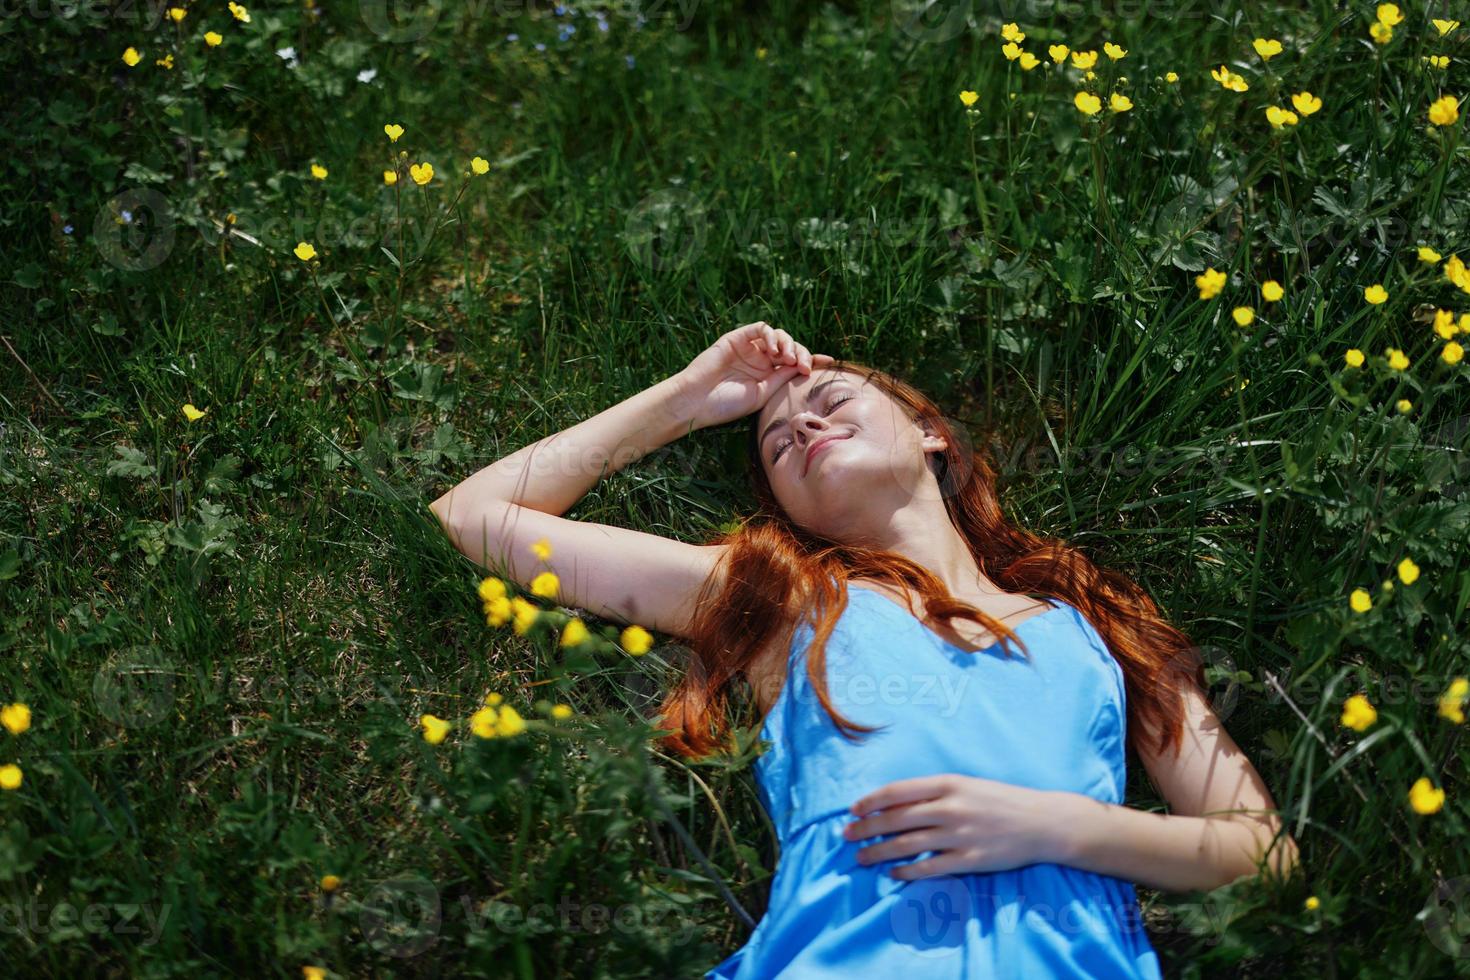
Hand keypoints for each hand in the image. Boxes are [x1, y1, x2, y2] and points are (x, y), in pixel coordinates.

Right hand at [667, 322, 835, 430]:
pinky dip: (770, 334)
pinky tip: (774, 348)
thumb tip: (806, 367)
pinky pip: (760, 328)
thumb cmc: (726, 404)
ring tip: (788, 358)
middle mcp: (761, 360)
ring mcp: (749, 348)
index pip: (795, 363)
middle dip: (802, 353)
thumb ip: (783, 377)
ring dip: (788, 343)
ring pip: (778, 335)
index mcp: (768, 376)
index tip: (829, 362)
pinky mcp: (736, 338)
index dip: (812, 360)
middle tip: (803, 366)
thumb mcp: (763, 394)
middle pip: (790, 347)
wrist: (697, 401)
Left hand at [843, 774, 1065, 879]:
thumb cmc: (1001, 800)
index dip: (870, 801)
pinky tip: (893, 873)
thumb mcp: (966, 784)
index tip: (853, 810)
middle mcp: (950, 808)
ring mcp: (959, 836)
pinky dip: (906, 872)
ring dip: (879, 852)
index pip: (897, 791)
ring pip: (906, 845)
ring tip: (861, 857)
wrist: (1042, 822)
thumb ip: (933, 792)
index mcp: (948, 783)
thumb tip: (895, 801)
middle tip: (846, 835)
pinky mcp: (969, 861)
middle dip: (866, 828)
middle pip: (895, 819)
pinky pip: (928, 868)